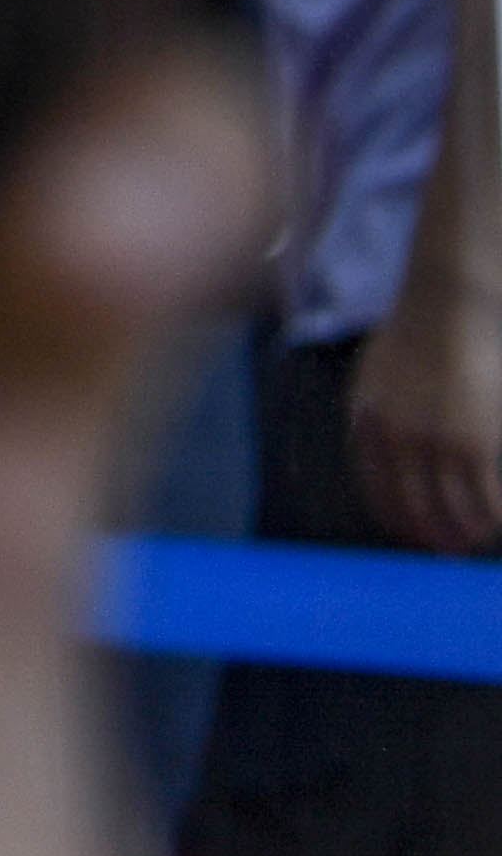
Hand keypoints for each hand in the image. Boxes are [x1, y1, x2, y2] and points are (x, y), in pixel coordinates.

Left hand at [352, 214, 501, 550]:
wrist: (446, 306)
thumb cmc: (414, 334)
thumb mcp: (374, 376)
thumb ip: (374, 414)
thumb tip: (376, 445)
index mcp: (367, 427)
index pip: (378, 492)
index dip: (398, 520)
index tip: (413, 536)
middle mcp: (395, 443)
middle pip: (416, 509)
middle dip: (434, 536)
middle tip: (450, 550)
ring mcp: (435, 446)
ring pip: (455, 511)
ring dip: (468, 531)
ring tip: (477, 537)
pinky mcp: (475, 444)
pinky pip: (488, 498)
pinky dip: (496, 515)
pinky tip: (499, 518)